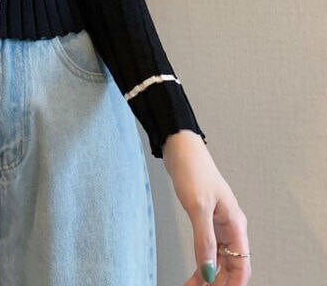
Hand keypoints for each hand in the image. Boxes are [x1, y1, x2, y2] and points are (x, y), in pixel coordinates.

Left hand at [162, 130, 251, 285]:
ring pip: (217, 257)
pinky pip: (207, 246)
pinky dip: (200, 260)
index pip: (242, 265)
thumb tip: (207, 269)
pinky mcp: (204, 217)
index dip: (232, 284)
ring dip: (207, 274)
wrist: (179, 148)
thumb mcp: (198, 206)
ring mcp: (217, 222)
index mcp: (235, 224)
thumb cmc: (193, 169)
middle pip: (230, 265)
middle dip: (216, 281)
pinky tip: (194, 269)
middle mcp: (229, 225)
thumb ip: (203, 239)